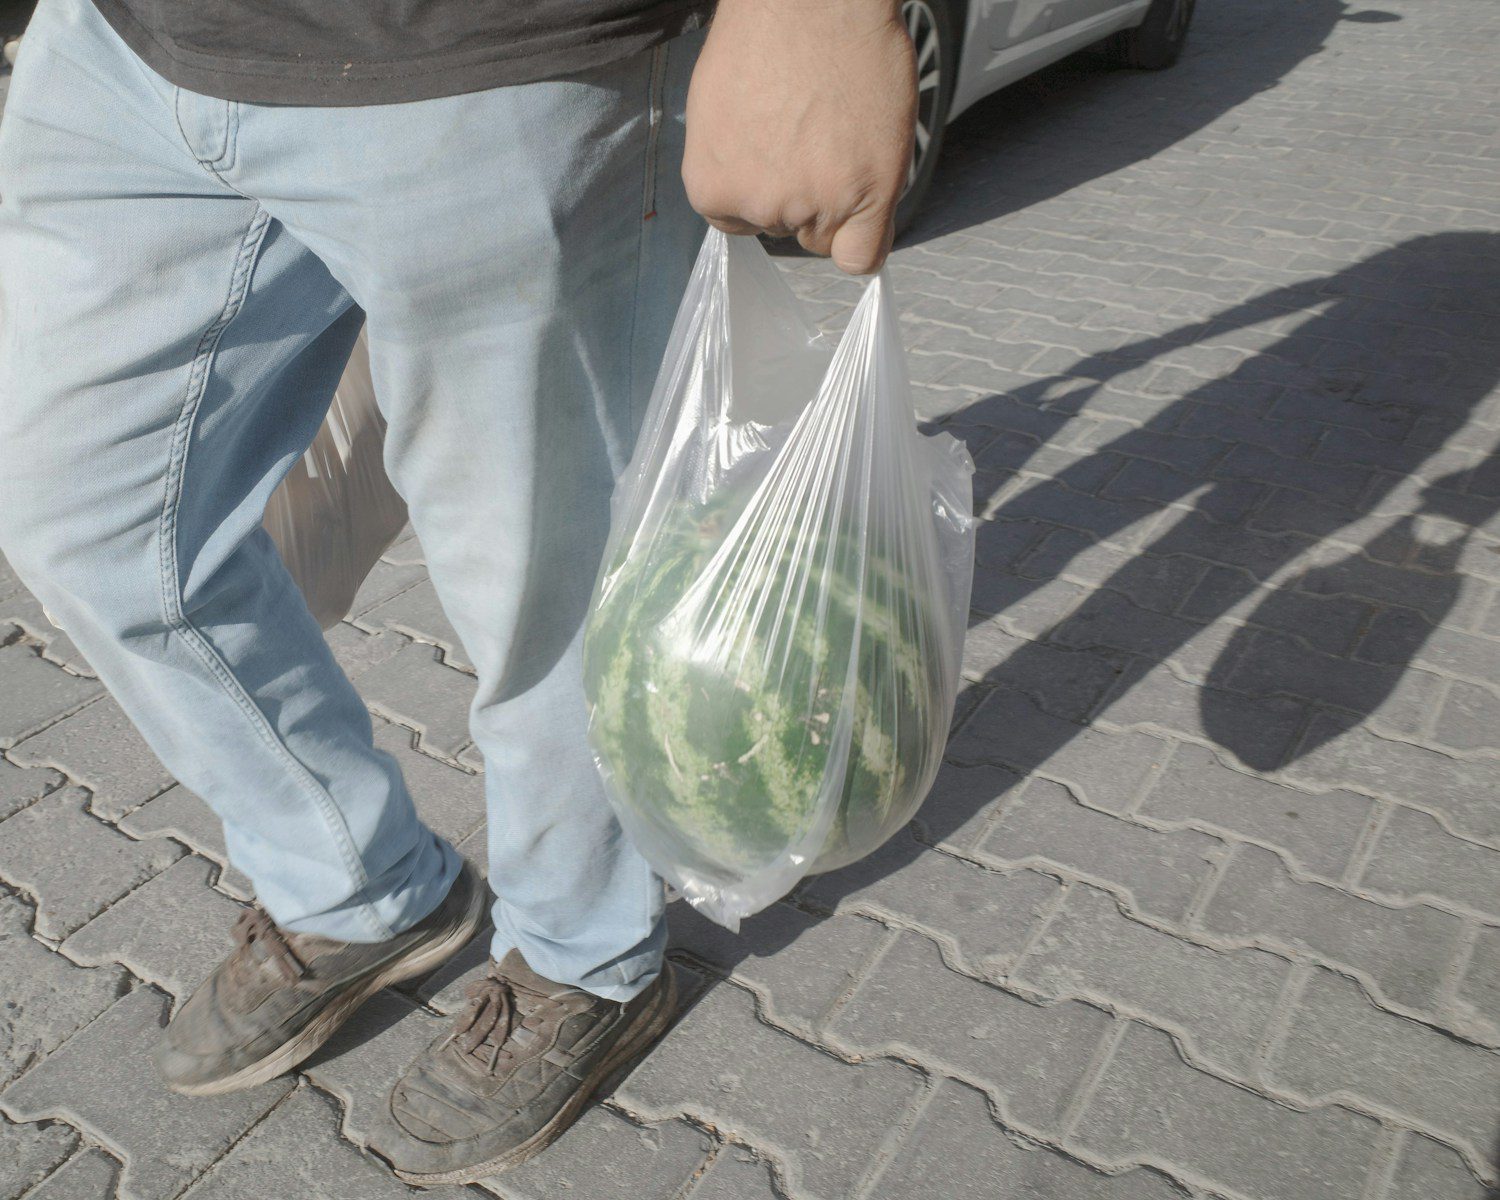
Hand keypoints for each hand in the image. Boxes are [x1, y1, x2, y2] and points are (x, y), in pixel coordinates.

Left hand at [682, 0, 916, 273]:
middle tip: (817, 130)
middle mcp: (757, 205)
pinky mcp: (863, 194)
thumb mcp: (717, 104)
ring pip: (826, 234)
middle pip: (787, 228)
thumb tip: (750, 182)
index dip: (766, 188)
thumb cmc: (764, 32)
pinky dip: (865, 241)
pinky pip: (862, 256)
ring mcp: (811, 203)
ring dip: (838, 196)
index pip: (742, 225)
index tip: (782, 154)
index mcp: (709, 185)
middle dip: (802, 190)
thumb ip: (731, 160)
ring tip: (842, 129)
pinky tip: (869, 202)